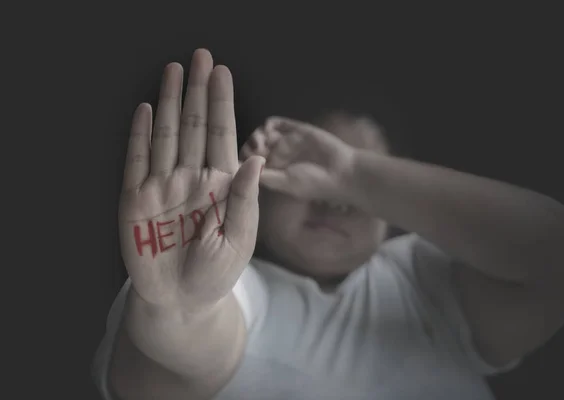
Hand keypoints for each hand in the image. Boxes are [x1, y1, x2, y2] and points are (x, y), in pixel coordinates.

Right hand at [119, 49, 264, 312]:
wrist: (181, 301)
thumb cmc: (216, 273)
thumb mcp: (240, 239)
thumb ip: (246, 199)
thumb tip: (257, 158)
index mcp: (221, 185)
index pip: (221, 135)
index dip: (221, 104)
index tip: (223, 73)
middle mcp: (192, 178)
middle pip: (193, 126)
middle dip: (197, 91)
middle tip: (200, 57)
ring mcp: (163, 186)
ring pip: (166, 135)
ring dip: (169, 102)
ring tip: (175, 71)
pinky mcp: (136, 200)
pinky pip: (137, 161)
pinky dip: (139, 136)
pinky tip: (144, 110)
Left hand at [240, 116, 355, 201]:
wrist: (340, 172)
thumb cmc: (314, 183)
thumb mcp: (284, 183)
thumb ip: (264, 175)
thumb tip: (241, 167)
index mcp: (273, 171)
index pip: (250, 162)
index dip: (243, 159)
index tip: (240, 162)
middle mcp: (277, 156)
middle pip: (254, 146)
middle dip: (249, 147)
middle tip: (254, 150)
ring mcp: (286, 142)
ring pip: (262, 134)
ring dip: (257, 136)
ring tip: (261, 143)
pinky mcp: (295, 129)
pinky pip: (276, 123)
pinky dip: (268, 125)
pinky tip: (268, 131)